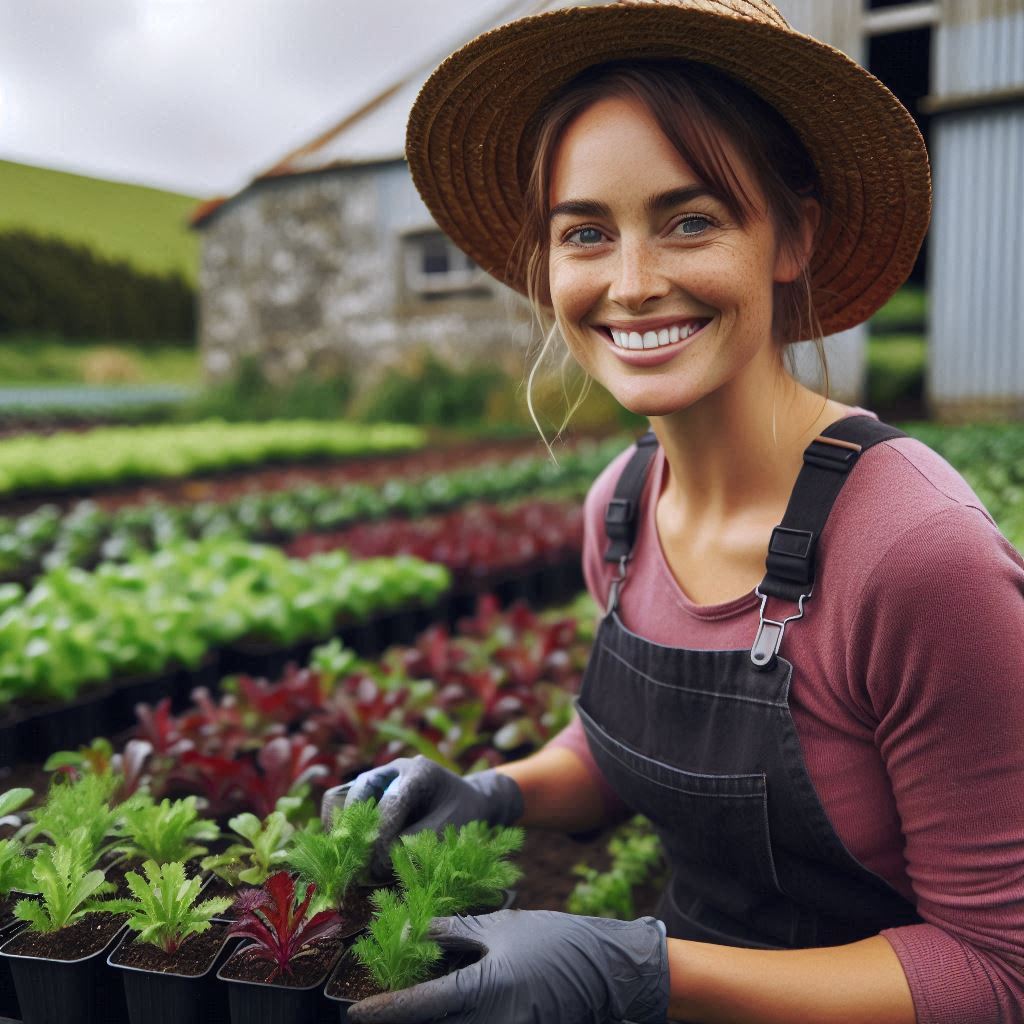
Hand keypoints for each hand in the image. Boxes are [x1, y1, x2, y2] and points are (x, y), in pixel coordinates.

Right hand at [320, 756, 523, 877]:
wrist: (469, 803)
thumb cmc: (462, 819)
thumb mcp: (447, 832)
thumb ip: (411, 846)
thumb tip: (372, 868)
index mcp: (418, 773)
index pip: (390, 804)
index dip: (380, 839)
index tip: (375, 870)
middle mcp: (392, 770)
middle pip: (358, 795)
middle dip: (355, 833)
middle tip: (357, 866)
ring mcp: (376, 778)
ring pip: (340, 796)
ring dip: (341, 829)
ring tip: (347, 858)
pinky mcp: (366, 792)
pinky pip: (339, 803)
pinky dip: (339, 827)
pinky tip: (348, 850)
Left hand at [347, 908, 668, 1023]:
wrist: (606, 970)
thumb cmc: (551, 940)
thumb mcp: (499, 926)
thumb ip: (453, 931)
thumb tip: (410, 932)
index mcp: (486, 988)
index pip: (421, 1005)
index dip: (383, 1010)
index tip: (353, 1013)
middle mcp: (493, 1023)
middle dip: (402, 1023)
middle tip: (374, 1014)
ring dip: (429, 1022)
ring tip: (408, 1009)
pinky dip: (454, 1022)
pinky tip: (446, 1010)